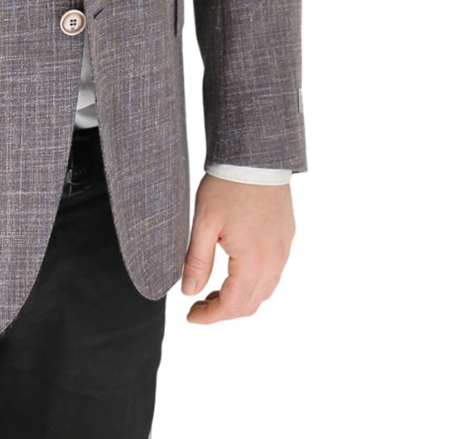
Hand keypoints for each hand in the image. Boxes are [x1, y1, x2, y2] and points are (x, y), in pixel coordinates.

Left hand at [181, 174, 293, 323]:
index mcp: (253, 260)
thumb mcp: (204, 223)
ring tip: (212, 291)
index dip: (211, 317)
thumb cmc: (227, 186)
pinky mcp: (286, 238)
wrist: (255, 157)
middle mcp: (275, 260)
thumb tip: (189, 292)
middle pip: (251, 303)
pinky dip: (253, 283)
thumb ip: (197, 261)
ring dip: (239, 298)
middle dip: (223, 311)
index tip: (191, 316)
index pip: (233, 305)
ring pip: (264, 291)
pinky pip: (273, 273)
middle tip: (198, 304)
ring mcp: (284, 250)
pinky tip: (234, 272)